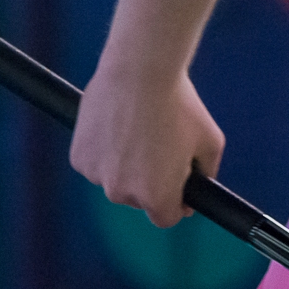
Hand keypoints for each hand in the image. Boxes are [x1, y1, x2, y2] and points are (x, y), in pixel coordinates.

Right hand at [71, 63, 224, 227]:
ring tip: (137, 134)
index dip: (176, 202)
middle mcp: (122, 193)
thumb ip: (207, 174)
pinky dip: (104, 154)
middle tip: (158, 148)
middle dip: (151, 181)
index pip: (166, 218)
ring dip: (125, 167)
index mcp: (157, 196)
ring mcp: (97, 175)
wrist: (140, 69)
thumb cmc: (179, 104)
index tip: (179, 184)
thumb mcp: (210, 142)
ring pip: (115, 181)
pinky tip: (116, 129)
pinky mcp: (79, 157)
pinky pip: (96, 164)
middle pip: (139, 199)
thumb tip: (200, 188)